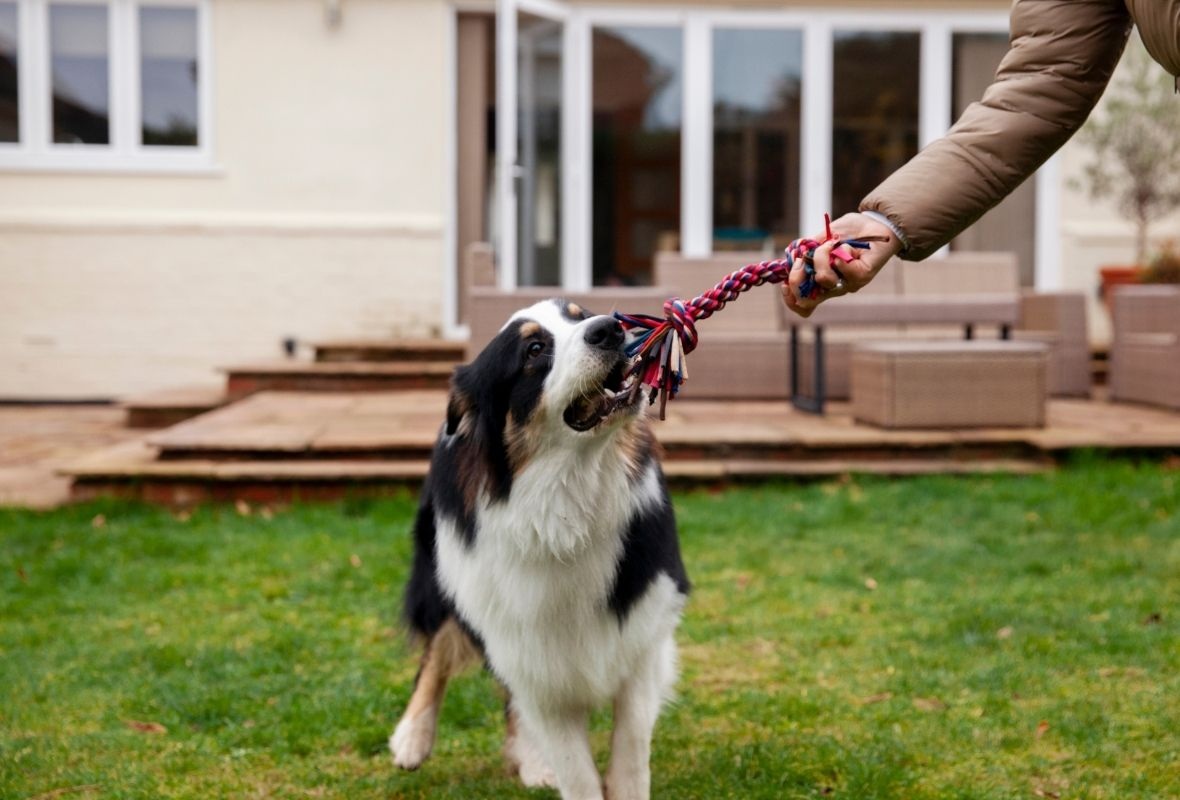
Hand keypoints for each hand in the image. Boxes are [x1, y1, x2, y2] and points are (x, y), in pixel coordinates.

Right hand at [782, 212, 902, 317]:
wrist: (876, 223)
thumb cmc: (849, 231)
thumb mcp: (821, 237)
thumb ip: (807, 249)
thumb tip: (793, 256)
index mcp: (820, 282)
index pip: (803, 305)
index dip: (790, 300)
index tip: (785, 283)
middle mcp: (833, 287)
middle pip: (806, 301)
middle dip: (796, 278)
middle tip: (802, 260)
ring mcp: (847, 284)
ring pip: (823, 279)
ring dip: (821, 256)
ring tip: (831, 243)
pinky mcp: (862, 276)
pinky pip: (842, 267)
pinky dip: (839, 252)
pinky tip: (846, 246)